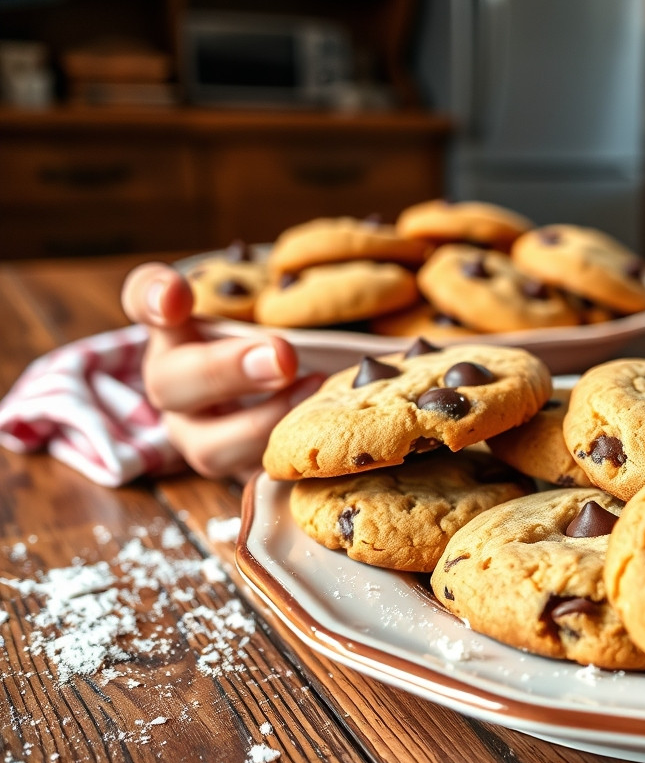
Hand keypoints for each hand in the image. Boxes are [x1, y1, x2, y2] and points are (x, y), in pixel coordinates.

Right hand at [121, 263, 322, 479]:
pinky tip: (318, 458)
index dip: (154, 298)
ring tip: (315, 396)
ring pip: (208, 447)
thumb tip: (380, 278)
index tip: (176, 296)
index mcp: (182, 327)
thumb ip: (296, 292)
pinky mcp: (240, 474)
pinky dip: (286, 472)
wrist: (299, 383)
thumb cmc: (291, 331)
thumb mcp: (289, 303)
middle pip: (171, 381)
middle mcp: (180, 381)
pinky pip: (251, 483)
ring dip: (264, 426)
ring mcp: (201, 433)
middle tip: (284, 357)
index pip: (146, 299)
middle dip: (227, 371)